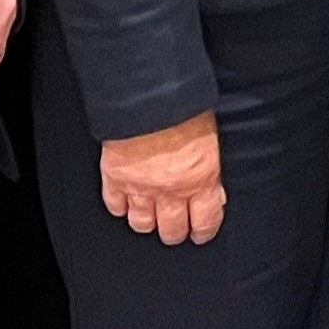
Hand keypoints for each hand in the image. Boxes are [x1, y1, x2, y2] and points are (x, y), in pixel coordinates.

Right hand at [100, 111, 226, 244]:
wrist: (148, 94)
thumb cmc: (183, 106)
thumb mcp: (211, 138)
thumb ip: (210, 169)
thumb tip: (214, 191)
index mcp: (200, 179)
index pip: (205, 221)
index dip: (203, 232)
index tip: (201, 233)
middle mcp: (170, 190)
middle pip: (172, 230)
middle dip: (175, 232)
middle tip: (176, 228)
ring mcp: (140, 187)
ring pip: (142, 224)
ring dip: (147, 223)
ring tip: (151, 217)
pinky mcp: (115, 178)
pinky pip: (115, 206)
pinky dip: (120, 207)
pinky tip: (126, 203)